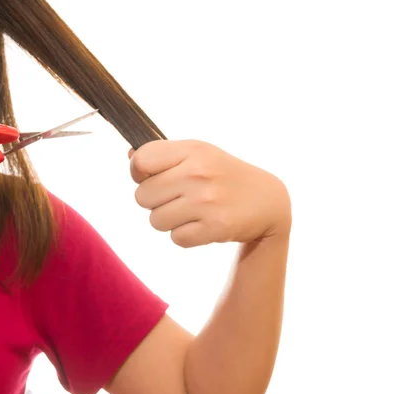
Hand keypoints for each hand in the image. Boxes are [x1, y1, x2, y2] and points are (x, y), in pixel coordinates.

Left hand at [130, 140, 291, 247]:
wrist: (267, 201)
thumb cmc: (224, 175)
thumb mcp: (200, 154)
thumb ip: (165, 155)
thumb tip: (130, 155)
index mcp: (193, 150)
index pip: (142, 160)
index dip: (139, 173)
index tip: (151, 178)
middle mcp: (198, 173)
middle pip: (142, 196)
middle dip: (155, 201)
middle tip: (177, 198)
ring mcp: (207, 201)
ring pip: (156, 220)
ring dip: (169, 221)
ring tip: (191, 212)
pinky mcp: (215, 227)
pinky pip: (176, 238)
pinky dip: (186, 235)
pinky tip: (202, 224)